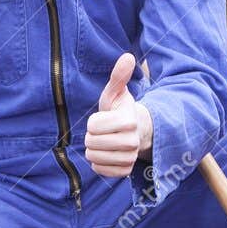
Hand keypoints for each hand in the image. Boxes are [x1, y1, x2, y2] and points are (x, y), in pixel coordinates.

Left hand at [84, 52, 152, 177]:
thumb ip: (118, 76)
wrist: (134, 132)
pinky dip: (97, 163)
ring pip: (93, 157)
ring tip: (104, 142)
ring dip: (94, 149)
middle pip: (91, 142)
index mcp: (128, 121)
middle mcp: (132, 142)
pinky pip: (99, 170)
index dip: (93, 121)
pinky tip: (106, 154)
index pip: (93, 126)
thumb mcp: (115, 92)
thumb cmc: (119, 110)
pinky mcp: (125, 171)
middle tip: (103, 131)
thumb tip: (127, 56)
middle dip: (91, 136)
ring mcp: (129, 158)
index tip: (104, 118)